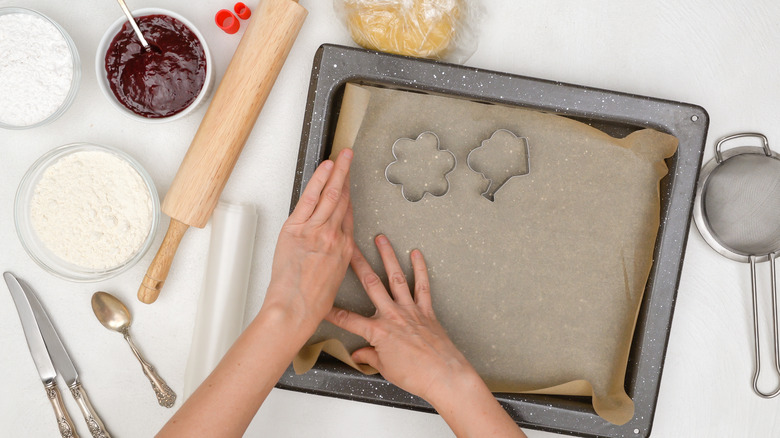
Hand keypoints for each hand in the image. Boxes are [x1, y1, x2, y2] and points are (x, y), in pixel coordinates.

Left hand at [264, 148, 354, 335]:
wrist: (295, 309)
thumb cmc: (312, 302)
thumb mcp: (333, 279)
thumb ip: (333, 257)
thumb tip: (327, 247)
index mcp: (344, 250)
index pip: (347, 215)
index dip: (348, 194)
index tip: (348, 182)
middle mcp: (333, 237)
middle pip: (342, 199)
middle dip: (346, 175)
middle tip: (348, 157)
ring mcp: (316, 231)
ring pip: (330, 195)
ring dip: (336, 172)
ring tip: (340, 156)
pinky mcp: (298, 230)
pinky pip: (311, 199)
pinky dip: (319, 181)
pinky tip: (324, 169)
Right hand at [327, 235, 526, 437]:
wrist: (444, 376)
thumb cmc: (416, 375)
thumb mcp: (385, 369)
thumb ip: (370, 357)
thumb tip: (359, 354)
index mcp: (378, 332)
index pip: (348, 320)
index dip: (331, 312)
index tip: (320, 302)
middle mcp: (392, 315)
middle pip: (370, 284)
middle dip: (356, 263)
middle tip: (348, 246)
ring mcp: (410, 310)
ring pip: (395, 278)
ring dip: (387, 256)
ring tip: (380, 238)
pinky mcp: (426, 311)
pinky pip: (422, 286)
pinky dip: (420, 269)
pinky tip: (416, 254)